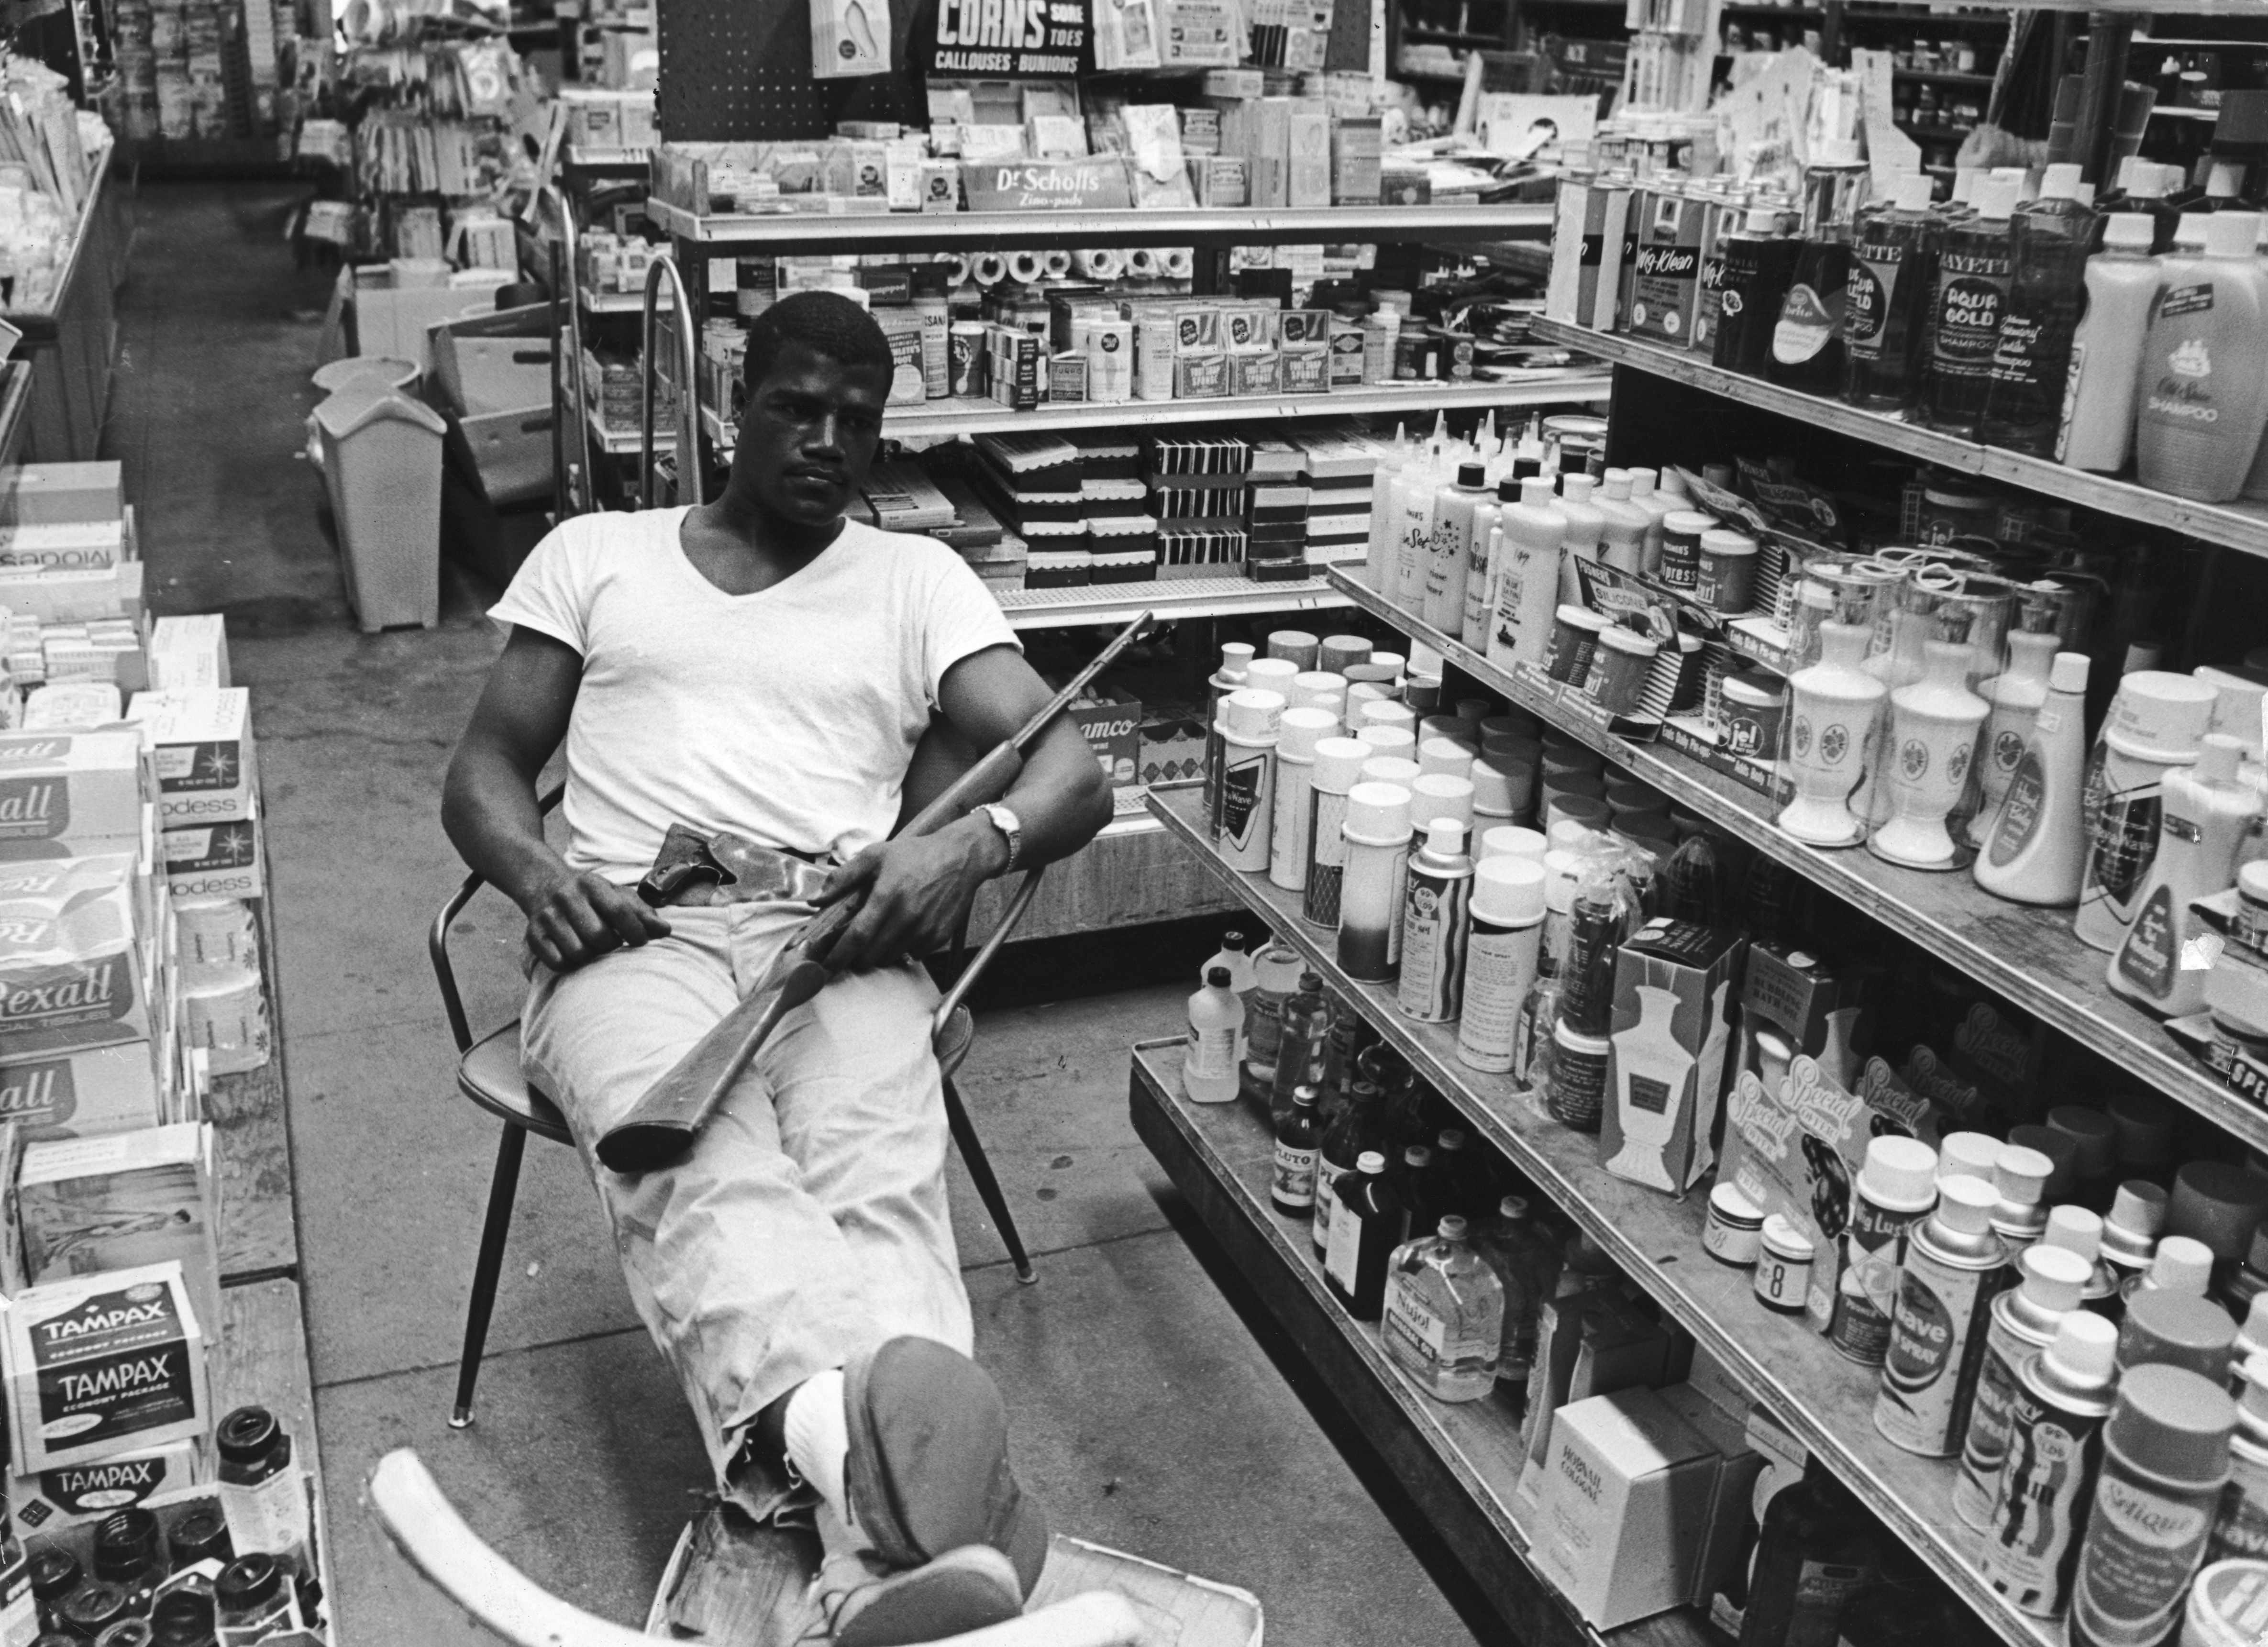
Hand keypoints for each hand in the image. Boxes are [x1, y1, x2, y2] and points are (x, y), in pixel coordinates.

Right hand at [523, 868, 671, 971]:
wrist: (545, 886)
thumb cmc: (593, 897)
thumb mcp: (618, 896)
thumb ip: (643, 913)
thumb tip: (665, 931)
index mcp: (592, 884)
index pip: (619, 911)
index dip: (635, 931)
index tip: (641, 941)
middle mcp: (567, 897)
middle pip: (599, 936)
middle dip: (612, 945)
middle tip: (612, 941)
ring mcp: (548, 916)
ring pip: (579, 952)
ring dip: (592, 956)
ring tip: (594, 946)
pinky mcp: (533, 935)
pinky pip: (558, 962)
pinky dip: (571, 964)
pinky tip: (575, 952)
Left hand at [811, 819, 1004, 973]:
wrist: (960, 858)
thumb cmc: (917, 855)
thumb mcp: (875, 856)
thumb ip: (842, 879)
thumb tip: (816, 900)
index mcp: (886, 897)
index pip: (856, 938)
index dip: (837, 957)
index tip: (824, 967)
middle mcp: (906, 917)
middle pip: (871, 955)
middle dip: (856, 954)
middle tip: (854, 942)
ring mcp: (924, 930)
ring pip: (890, 957)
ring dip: (879, 951)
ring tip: (882, 930)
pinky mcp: (939, 937)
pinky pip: (912, 955)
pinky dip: (903, 948)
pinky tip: (904, 928)